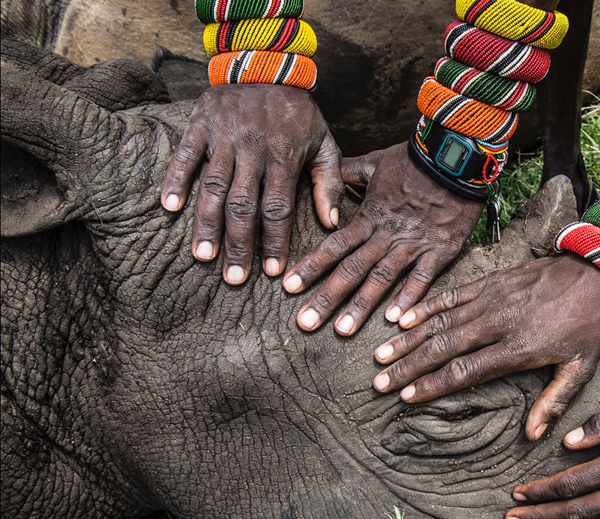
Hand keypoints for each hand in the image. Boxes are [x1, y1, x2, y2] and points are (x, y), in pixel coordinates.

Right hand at [161, 84, 343, 282]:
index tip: (272, 271)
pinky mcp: (201, 123)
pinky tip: (170, 208)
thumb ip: (328, 183)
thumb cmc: (298, 112)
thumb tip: (331, 223)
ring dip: (206, 223)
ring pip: (213, 186)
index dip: (274, 240)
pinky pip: (185, 155)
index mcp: (284, 155)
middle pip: (243, 205)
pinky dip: (175, 180)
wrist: (267, 62)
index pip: (278, 207)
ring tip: (203, 256)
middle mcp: (253, 148)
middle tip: (234, 278)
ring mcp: (224, 135)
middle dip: (239, 244)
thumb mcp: (324, 142)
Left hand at [283, 143, 482, 335]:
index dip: (310, 267)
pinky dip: (409, 298)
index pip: (334, 245)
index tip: (288, 287)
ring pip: (381, 279)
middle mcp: (386, 235)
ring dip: (361, 306)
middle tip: (305, 323)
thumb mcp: (376, 162)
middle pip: (351, 270)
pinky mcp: (440, 250)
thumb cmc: (416, 159)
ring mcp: (413, 244)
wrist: (456, 157)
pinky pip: (423, 278)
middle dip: (326, 297)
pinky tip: (396, 321)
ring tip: (342, 330)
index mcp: (369, 216)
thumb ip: (348, 172)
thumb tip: (327, 174)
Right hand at [372, 255, 599, 438]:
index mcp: (519, 348)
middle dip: (408, 366)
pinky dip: (425, 307)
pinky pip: (451, 296)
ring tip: (381, 356)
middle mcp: (498, 322)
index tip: (407, 396)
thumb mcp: (581, 367)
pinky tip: (401, 318)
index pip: (466, 370)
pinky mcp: (490, 282)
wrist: (598, 271)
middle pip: (443, 347)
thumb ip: (554, 402)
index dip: (433, 384)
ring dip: (408, 339)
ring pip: (440, 321)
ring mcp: (491, 299)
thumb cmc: (590, 324)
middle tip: (380, 383)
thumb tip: (533, 436)